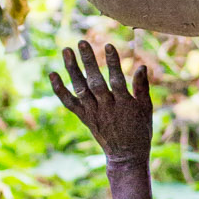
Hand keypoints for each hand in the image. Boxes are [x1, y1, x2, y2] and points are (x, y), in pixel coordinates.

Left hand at [49, 41, 152, 166]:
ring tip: (66, 50)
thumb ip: (142, 88)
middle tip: (82, 42)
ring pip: (81, 89)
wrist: (126, 156)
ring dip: (72, 70)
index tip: (108, 45)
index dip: (113, 63)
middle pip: (95, 82)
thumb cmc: (140, 130)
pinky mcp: (85, 118)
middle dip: (89, 62)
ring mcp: (94, 113)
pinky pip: (70, 103)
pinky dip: (60, 90)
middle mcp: (106, 108)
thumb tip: (142, 66)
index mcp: (124, 105)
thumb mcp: (146, 110)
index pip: (117, 80)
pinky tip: (52, 74)